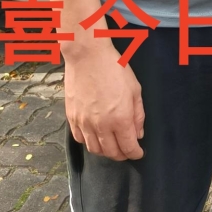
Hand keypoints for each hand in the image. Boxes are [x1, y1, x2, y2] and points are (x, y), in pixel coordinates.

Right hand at [64, 40, 144, 159]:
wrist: (87, 56)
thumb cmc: (114, 68)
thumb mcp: (135, 89)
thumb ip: (138, 115)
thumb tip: (138, 134)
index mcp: (120, 118)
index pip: (128, 147)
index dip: (135, 153)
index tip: (139, 153)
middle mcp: (101, 125)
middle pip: (111, 152)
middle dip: (121, 155)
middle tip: (127, 151)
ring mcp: (84, 123)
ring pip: (94, 149)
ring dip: (105, 152)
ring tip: (112, 146)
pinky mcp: (72, 118)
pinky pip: (80, 139)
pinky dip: (89, 143)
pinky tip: (95, 137)